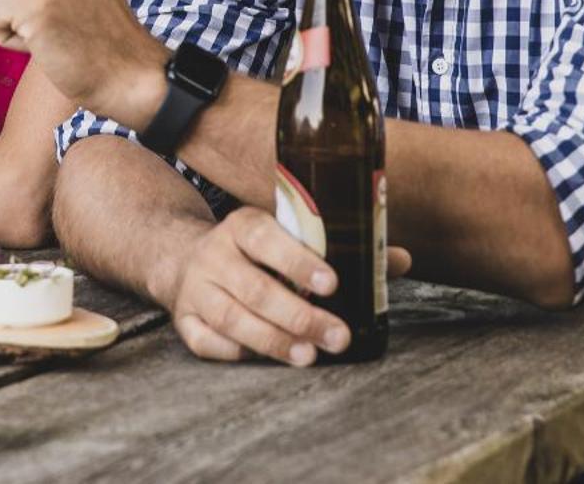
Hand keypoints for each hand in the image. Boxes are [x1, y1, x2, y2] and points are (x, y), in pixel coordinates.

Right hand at [170, 207, 412, 365]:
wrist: (182, 256)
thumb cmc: (255, 252)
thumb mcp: (287, 236)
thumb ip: (341, 248)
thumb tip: (401, 259)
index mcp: (242, 226)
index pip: (267, 239)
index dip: (298, 261)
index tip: (332, 284)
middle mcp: (214, 255)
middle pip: (255, 288)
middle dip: (299, 316)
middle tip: (338, 336)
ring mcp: (195, 288)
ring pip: (231, 318)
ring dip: (272, 340)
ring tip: (308, 354)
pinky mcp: (183, 320)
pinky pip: (206, 342)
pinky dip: (235, 352)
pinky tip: (264, 358)